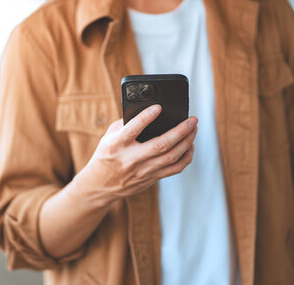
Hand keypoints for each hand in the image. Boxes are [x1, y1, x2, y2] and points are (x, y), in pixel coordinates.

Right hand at [74, 104, 197, 205]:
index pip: (133, 129)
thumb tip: (148, 111)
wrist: (99, 185)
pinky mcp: (151, 179)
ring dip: (187, 142)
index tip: (159, 107)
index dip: (146, 117)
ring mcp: (142, 171)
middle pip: (161, 145)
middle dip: (180, 130)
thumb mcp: (108, 137)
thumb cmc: (106, 155)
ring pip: (171, 157)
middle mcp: (130, 159)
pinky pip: (174, 169)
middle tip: (192, 119)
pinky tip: (189, 146)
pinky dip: (186, 157)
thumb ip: (126, 124)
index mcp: (116, 145)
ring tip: (194, 129)